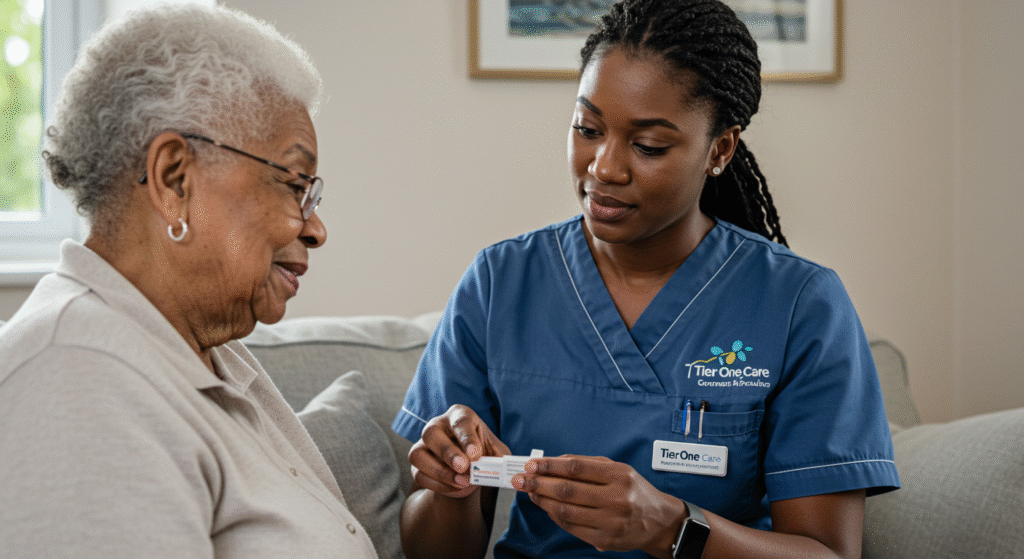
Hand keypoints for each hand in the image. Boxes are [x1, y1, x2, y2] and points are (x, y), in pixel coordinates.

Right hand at [407, 404, 509, 498]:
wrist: (470, 470)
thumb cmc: (483, 453)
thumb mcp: (496, 452)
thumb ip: (498, 457)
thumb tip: (501, 467)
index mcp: (459, 416)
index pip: (460, 423)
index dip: (467, 438)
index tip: (476, 454)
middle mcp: (437, 426)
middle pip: (431, 433)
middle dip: (447, 452)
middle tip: (463, 467)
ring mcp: (423, 444)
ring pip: (417, 454)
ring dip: (440, 471)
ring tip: (462, 481)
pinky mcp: (418, 464)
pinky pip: (418, 474)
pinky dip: (437, 484)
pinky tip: (455, 487)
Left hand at [511, 455, 685, 554]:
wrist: (658, 522)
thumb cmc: (634, 491)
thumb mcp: (618, 469)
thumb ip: (586, 464)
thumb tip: (552, 462)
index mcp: (620, 476)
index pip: (576, 468)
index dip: (550, 466)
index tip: (532, 464)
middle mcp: (617, 499)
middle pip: (567, 490)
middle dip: (538, 484)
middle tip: (521, 479)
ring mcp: (611, 522)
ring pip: (565, 511)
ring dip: (542, 501)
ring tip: (530, 492)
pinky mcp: (605, 540)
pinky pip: (571, 527)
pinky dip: (555, 516)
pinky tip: (546, 507)